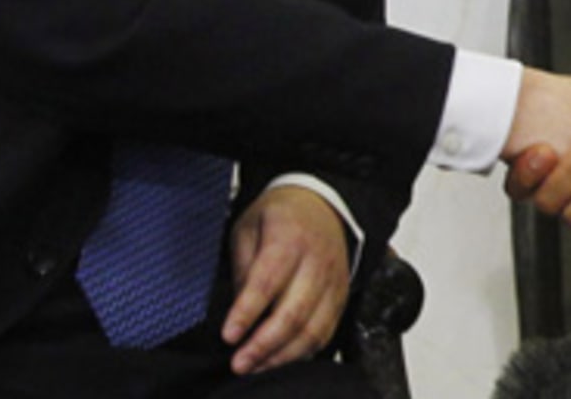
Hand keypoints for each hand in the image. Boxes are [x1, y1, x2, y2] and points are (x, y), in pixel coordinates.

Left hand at [222, 184, 352, 374]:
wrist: (322, 204)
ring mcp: (333, 281)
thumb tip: (238, 311)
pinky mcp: (341, 296)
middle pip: (294, 313)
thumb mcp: (248, 227)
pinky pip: (325, 332)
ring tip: (256, 366)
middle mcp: (317, 261)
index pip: (268, 282)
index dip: (247, 312)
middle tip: (239, 362)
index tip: (229, 335)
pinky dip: (302, 352)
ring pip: (313, 330)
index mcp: (290, 238)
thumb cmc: (281, 216)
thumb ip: (243, 268)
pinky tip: (280, 357)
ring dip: (282, 355)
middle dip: (263, 344)